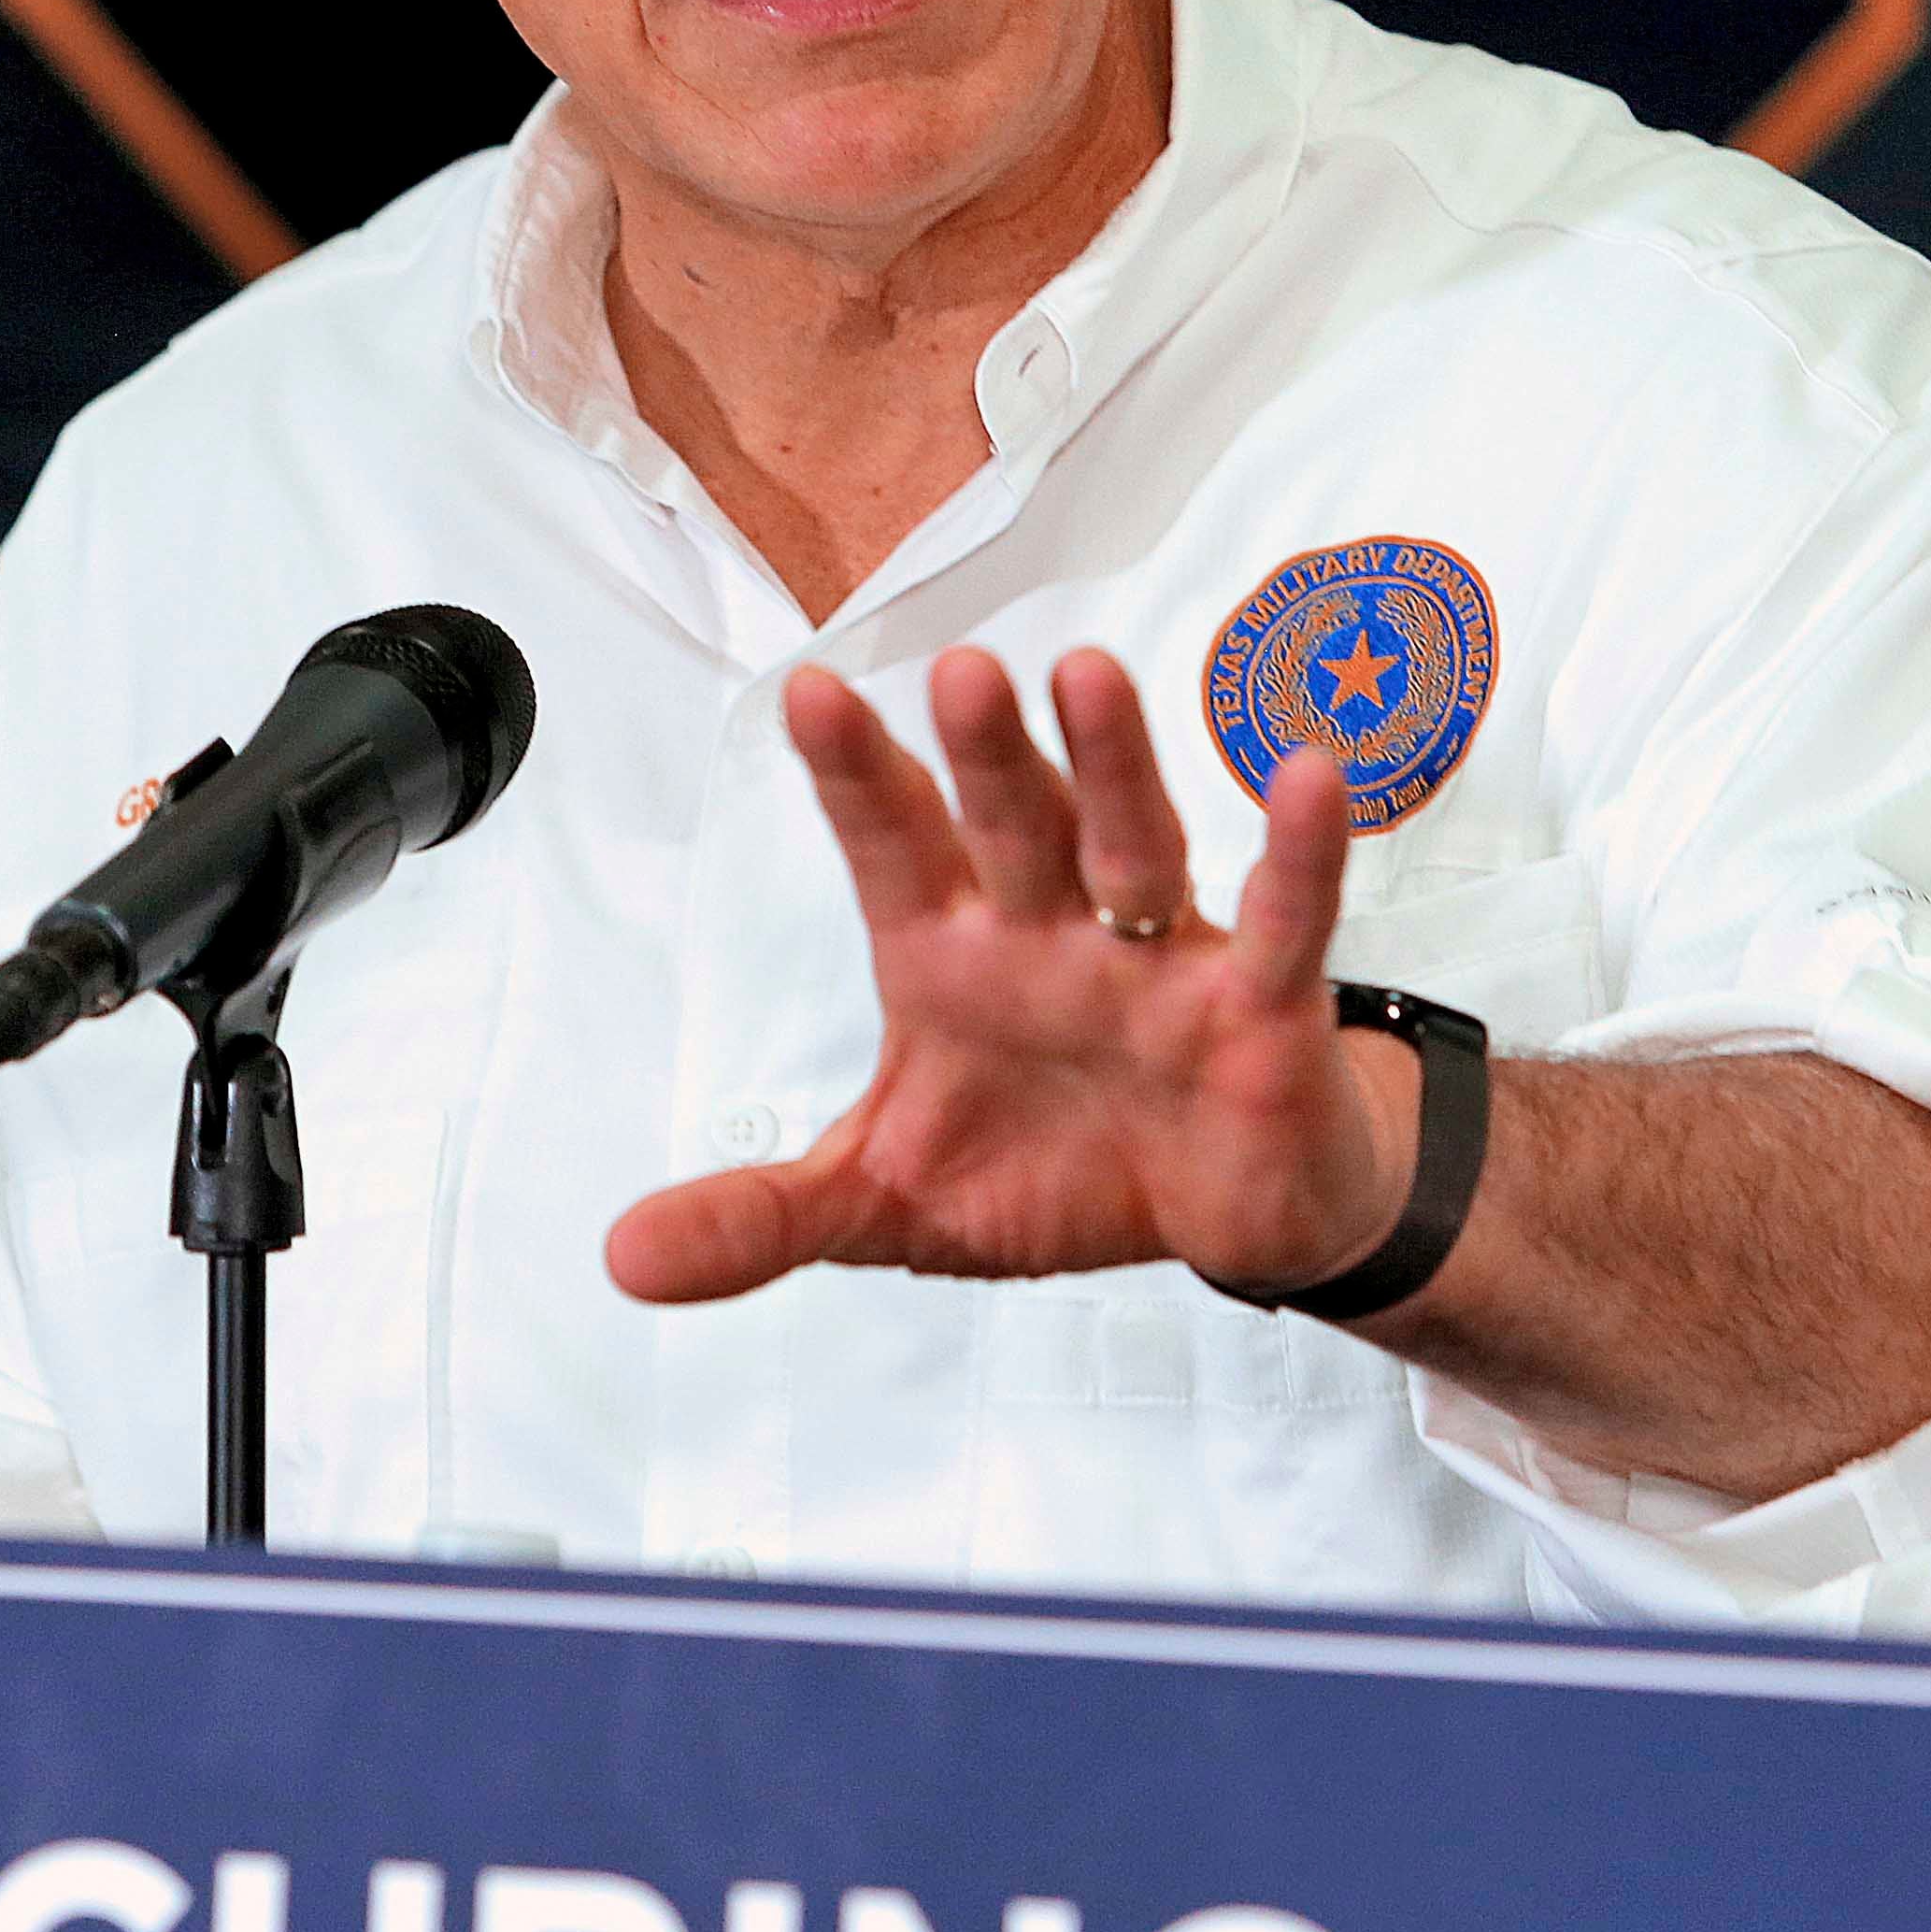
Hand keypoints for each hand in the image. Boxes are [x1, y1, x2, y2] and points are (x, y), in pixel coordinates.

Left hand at [604, 645, 1410, 1305]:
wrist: (1215, 1219)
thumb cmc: (1058, 1168)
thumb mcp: (887, 1202)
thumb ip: (763, 1216)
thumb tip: (624, 1259)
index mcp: (952, 957)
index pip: (895, 848)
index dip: (858, 775)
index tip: (808, 695)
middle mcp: (1051, 932)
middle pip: (1011, 828)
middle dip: (986, 756)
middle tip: (958, 671)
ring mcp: (1156, 957)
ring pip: (1130, 848)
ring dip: (1111, 768)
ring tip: (1087, 677)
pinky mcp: (1258, 1005)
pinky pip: (1279, 923)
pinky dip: (1297, 859)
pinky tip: (1306, 781)